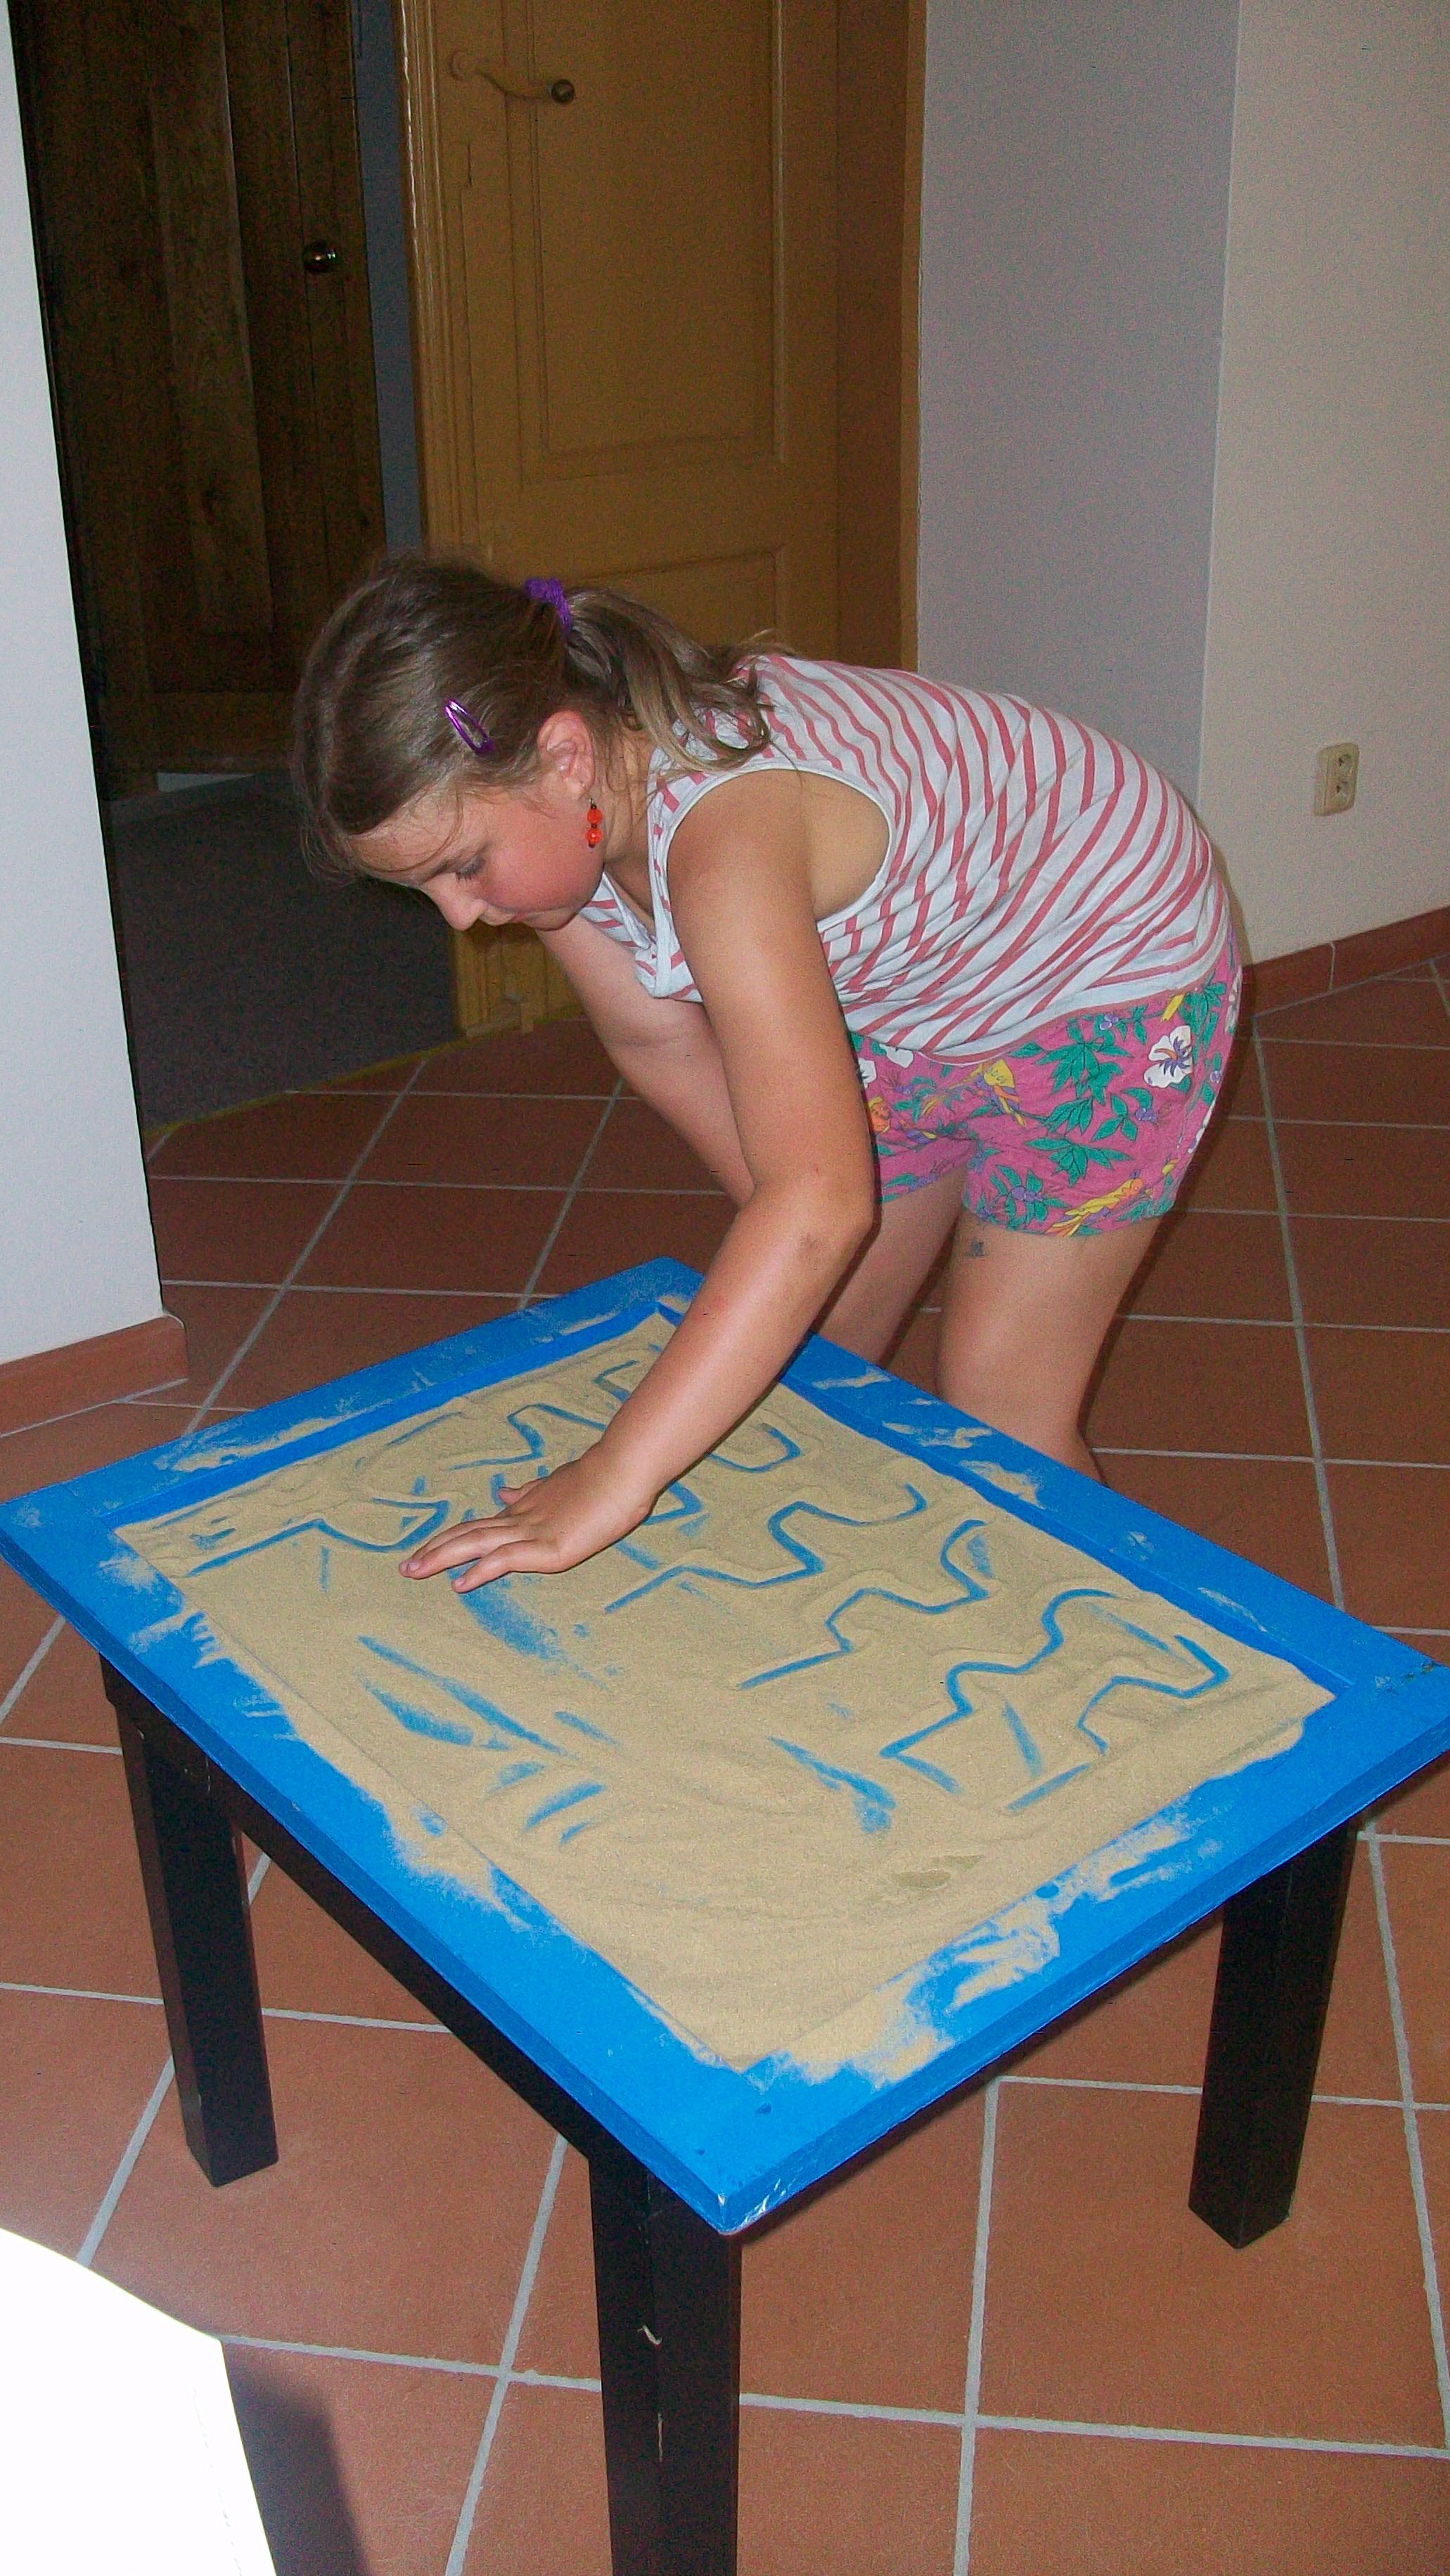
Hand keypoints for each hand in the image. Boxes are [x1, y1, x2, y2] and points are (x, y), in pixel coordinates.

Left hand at [398, 1444, 654, 1591]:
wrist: (622, 1473)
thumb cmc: (598, 1479)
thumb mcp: (556, 1485)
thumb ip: (528, 1493)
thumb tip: (501, 1494)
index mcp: (523, 1508)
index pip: (477, 1526)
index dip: (450, 1538)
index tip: (425, 1549)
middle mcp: (519, 1519)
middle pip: (466, 1534)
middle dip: (433, 1550)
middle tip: (404, 1567)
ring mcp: (531, 1532)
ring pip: (475, 1543)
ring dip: (441, 1557)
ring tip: (413, 1571)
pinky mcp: (547, 1547)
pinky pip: (504, 1559)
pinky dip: (478, 1570)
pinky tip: (459, 1584)